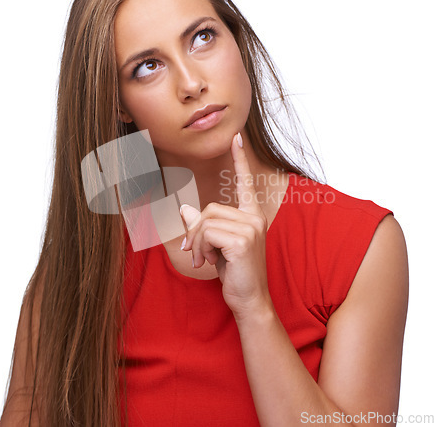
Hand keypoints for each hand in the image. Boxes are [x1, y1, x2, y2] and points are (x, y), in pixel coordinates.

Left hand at [180, 133, 272, 318]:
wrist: (250, 300)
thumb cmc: (235, 273)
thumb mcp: (216, 246)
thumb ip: (204, 227)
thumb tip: (184, 209)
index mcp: (252, 216)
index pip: (245, 183)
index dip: (240, 160)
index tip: (236, 138)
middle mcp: (254, 218)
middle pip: (210, 208)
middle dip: (196, 232)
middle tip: (196, 254)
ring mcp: (250, 228)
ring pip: (205, 221)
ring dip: (196, 243)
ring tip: (203, 260)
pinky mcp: (242, 240)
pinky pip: (206, 232)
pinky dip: (199, 248)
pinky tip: (208, 263)